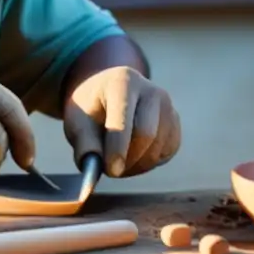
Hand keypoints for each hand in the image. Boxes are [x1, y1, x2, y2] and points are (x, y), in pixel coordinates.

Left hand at [63, 66, 180, 177]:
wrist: (108, 94)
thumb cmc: (90, 108)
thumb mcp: (78, 121)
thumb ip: (84, 143)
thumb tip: (93, 168)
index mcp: (123, 82)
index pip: (124, 121)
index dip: (117, 149)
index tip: (110, 171)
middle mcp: (151, 91)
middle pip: (146, 135)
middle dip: (128, 160)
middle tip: (110, 171)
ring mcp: (168, 106)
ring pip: (158, 148)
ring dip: (136, 165)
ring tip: (117, 161)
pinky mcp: (175, 123)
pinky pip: (166, 153)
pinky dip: (149, 163)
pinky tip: (132, 154)